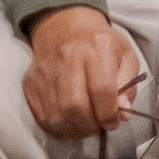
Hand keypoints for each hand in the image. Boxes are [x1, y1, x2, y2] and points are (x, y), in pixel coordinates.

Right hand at [20, 7, 143, 141]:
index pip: (102, 89)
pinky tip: (70, 124)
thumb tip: (123, 113)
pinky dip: (57, 127)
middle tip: (99, 127)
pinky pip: (41, 116)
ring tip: (86, 127)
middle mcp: (67, 59)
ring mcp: (45, 72)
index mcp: (96, 48)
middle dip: (89, 126)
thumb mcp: (125, 56)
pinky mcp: (30, 83)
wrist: (65, 27)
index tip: (114, 121)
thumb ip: (128, 85)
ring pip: (55, 115)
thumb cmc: (100, 45)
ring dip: (73, 130)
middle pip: (73, 106)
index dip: (109, 113)